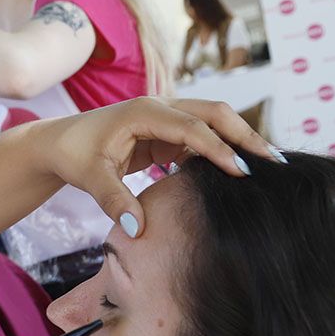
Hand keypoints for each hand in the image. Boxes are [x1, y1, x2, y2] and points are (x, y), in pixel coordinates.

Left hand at [32, 96, 277, 236]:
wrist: (58, 143)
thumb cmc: (73, 155)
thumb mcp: (90, 178)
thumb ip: (114, 200)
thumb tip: (138, 229)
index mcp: (144, 112)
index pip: (193, 128)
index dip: (219, 149)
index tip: (243, 172)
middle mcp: (160, 107)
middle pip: (215, 113)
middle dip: (246, 136)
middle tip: (276, 163)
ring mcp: (166, 117)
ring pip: (213, 122)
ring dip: (239, 141)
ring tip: (269, 168)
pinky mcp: (167, 132)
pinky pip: (202, 137)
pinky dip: (222, 150)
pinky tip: (241, 172)